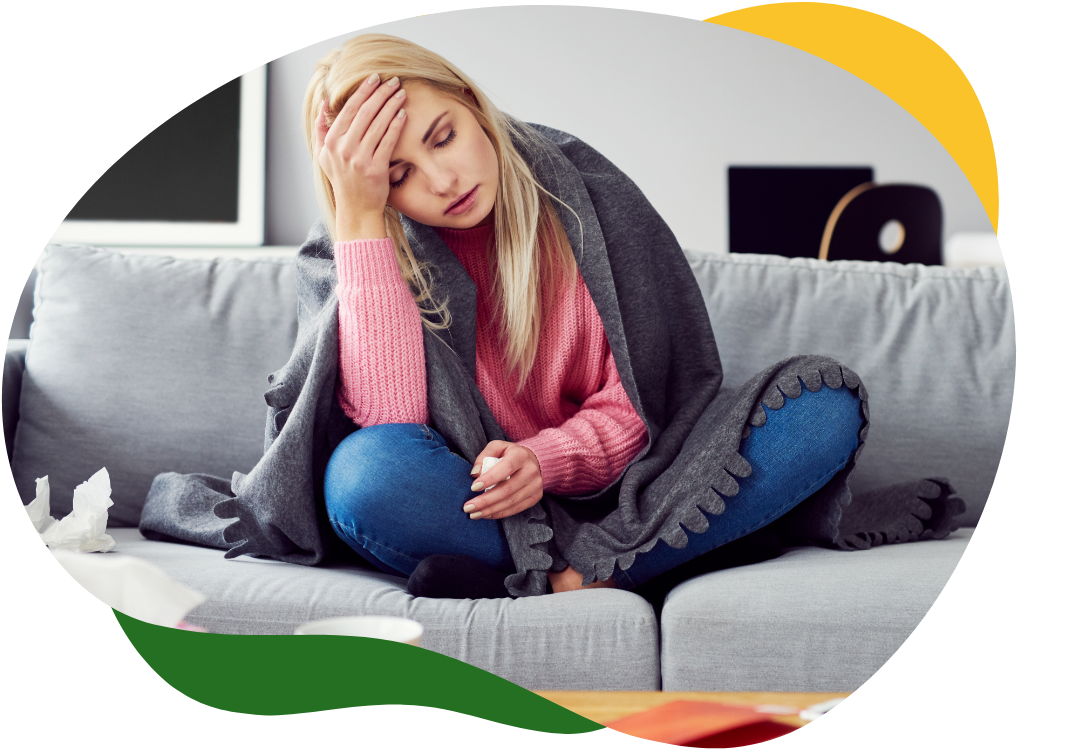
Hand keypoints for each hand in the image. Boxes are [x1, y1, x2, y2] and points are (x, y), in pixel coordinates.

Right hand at [312, 74, 407, 238]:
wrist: (357, 209)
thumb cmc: (343, 181)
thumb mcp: (324, 157)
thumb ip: (322, 131)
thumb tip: (323, 105)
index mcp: (331, 143)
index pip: (348, 109)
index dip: (362, 91)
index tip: (374, 79)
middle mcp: (344, 149)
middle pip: (365, 112)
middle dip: (381, 93)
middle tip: (393, 81)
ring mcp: (360, 159)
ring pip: (378, 124)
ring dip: (391, 105)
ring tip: (401, 93)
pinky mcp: (376, 168)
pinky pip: (388, 141)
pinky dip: (396, 125)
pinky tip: (403, 114)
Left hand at [463, 441, 542, 520]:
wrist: (534, 461)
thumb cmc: (510, 454)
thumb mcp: (497, 447)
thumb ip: (484, 456)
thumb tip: (475, 474)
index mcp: (521, 455)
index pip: (506, 468)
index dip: (489, 479)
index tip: (473, 488)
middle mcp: (531, 471)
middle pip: (507, 490)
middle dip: (485, 501)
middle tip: (468, 507)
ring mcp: (535, 486)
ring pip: (511, 502)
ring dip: (490, 510)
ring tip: (474, 514)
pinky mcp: (536, 497)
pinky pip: (516, 509)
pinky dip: (499, 513)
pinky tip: (486, 514)